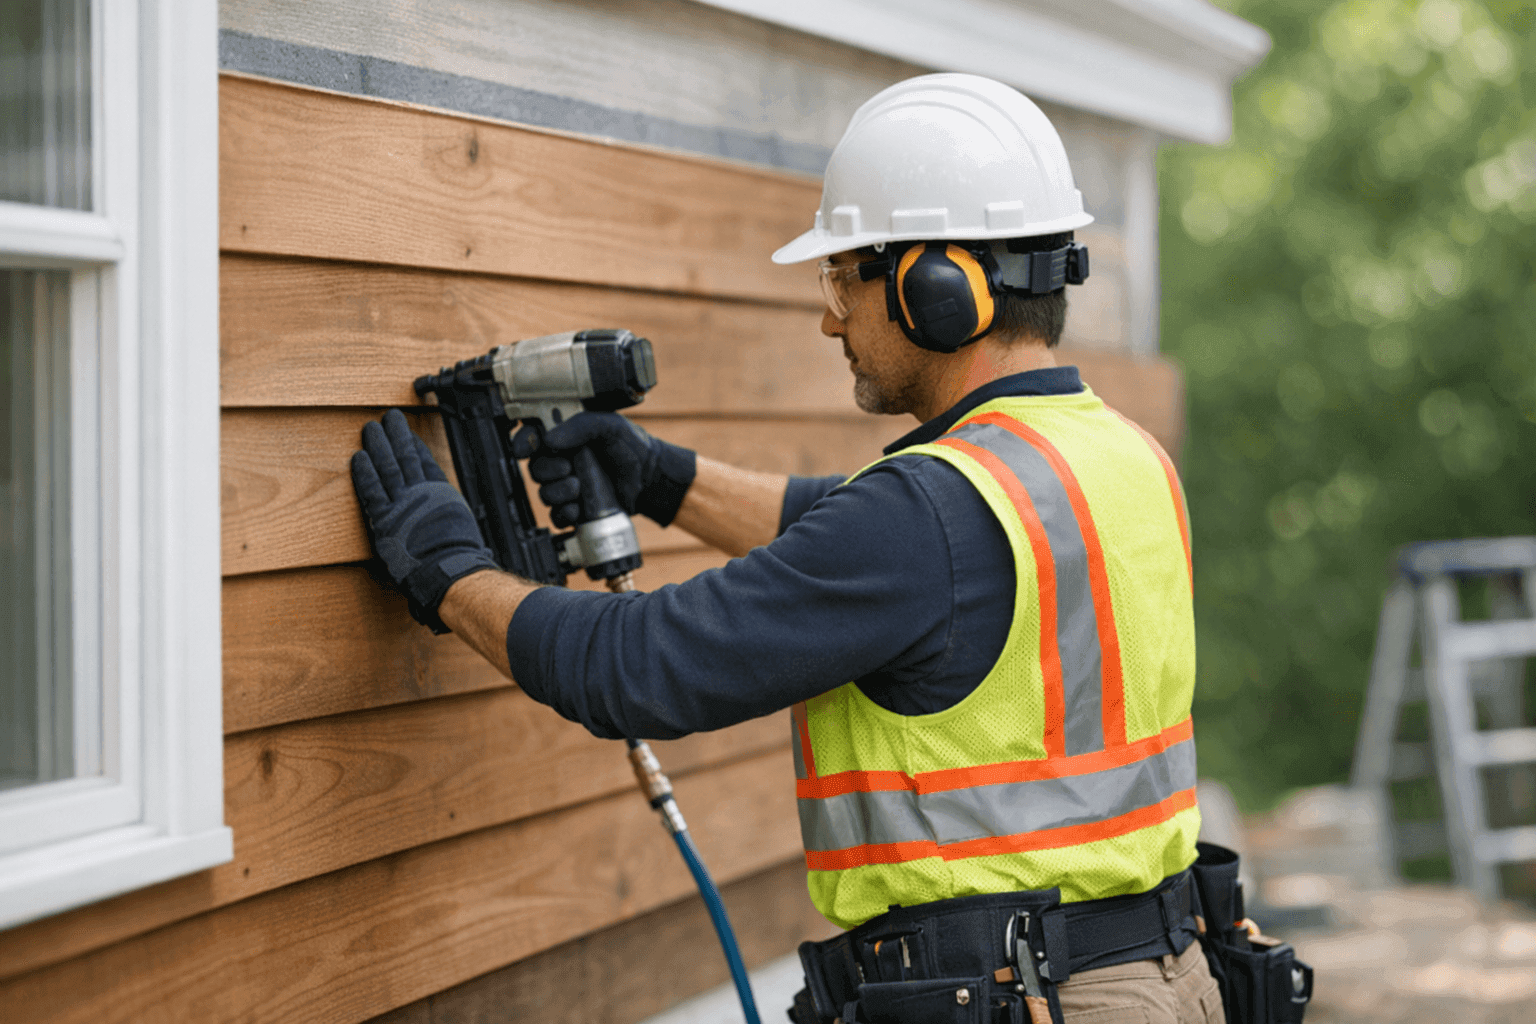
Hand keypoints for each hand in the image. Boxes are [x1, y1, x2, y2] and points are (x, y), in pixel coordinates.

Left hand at [351, 409, 498, 633]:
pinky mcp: (385, 517)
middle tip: (389, 418)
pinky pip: (371, 489)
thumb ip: (448, 516)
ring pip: (388, 466)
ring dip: (379, 445)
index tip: (409, 433)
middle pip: (406, 457)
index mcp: (441, 494)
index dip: (415, 445)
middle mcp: (421, 493)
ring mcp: (402, 503)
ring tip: (371, 428)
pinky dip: (364, 472)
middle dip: (397, 435)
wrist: (448, 569)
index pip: (426, 462)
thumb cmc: (458, 556)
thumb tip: (448, 518)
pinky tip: (358, 456)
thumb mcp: (460, 527)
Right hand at [512, 412, 696, 527]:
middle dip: (548, 470)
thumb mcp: (610, 426)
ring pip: (544, 494)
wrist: (650, 478)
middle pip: (535, 469)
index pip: (531, 437)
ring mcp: (566, 486)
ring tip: (578, 487)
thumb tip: (550, 439)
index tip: (526, 449)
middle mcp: (561, 461)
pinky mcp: (575, 508)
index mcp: (565, 436)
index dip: (523, 442)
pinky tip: (578, 507)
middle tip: (568, 467)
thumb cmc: (631, 447)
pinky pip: (557, 516)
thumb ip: (581, 426)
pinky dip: (564, 513)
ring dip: (557, 492)